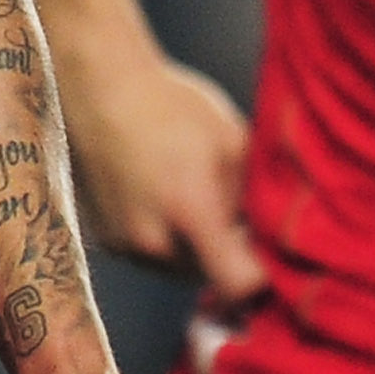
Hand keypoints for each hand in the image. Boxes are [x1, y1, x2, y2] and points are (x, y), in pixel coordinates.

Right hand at [57, 51, 268, 304]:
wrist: (101, 88)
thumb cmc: (173, 106)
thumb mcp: (233, 142)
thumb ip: (255, 196)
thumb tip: (273, 231)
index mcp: (191, 213)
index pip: (238, 284)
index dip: (261, 275)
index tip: (267, 251)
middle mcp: (154, 241)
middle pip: (211, 277)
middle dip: (228, 252)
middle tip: (232, 209)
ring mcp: (126, 244)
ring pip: (180, 268)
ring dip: (195, 248)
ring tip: (191, 194)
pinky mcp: (107, 241)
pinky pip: (151, 256)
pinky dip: (164, 238)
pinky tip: (162, 194)